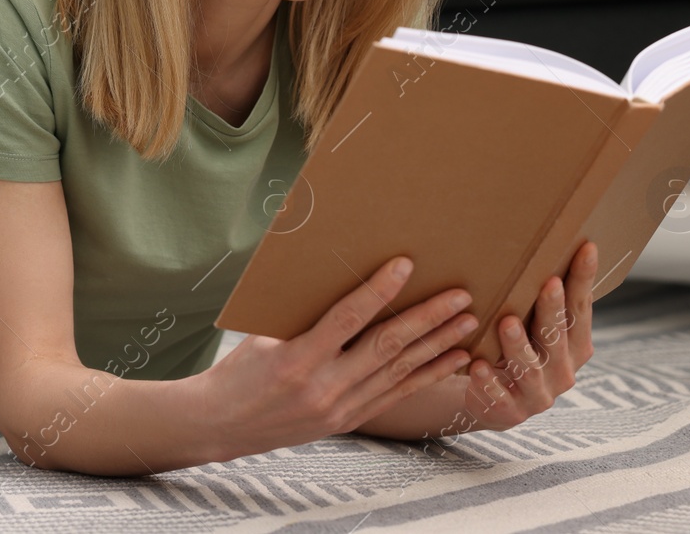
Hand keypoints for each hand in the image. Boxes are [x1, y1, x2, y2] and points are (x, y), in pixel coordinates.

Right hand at [196, 256, 475, 461]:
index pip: (347, 319)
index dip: (378, 290)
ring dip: (437, 345)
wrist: (222, 424)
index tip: (404, 265)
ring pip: (399, 372)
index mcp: (297, 359)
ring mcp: (340, 409)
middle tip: (460, 295)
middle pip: (386, 347)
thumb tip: (339, 276)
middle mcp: (324, 388)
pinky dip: (427, 375)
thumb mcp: (263, 336)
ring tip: (467, 322)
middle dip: (427, 318)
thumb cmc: (239, 370)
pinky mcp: (348, 421)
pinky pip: (396, 395)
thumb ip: (303, 316)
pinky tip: (451, 359)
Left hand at [462, 240, 596, 431]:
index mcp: (575, 346)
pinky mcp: (511, 411)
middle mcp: (563, 371)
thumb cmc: (516, 350)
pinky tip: (477, 365)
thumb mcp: (535, 329)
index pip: (582, 308)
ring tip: (506, 322)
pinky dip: (488, 382)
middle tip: (548, 283)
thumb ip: (541, 301)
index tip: (586, 248)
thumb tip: (542, 242)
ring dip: (518, 345)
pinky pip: (499, 397)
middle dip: (553, 310)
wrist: (496, 402)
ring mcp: (540, 394)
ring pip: (529, 368)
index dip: (583, 279)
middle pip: (558, 336)